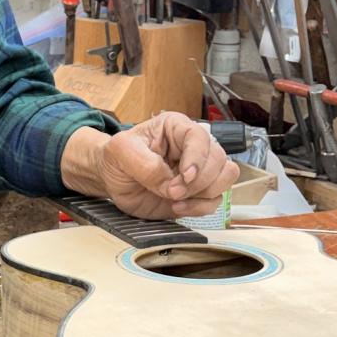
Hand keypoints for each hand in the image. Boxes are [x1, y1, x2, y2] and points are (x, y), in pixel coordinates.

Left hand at [61, 114, 240, 219]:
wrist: (112, 180)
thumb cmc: (117, 158)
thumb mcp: (121, 152)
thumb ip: (145, 164)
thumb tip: (169, 183)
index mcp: (176, 128)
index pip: (200, 138)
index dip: (197, 158)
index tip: (185, 176)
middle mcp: (192, 148)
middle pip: (219, 160)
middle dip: (198, 181)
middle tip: (172, 191)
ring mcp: (197, 171)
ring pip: (225, 179)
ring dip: (203, 194)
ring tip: (176, 199)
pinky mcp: (196, 193)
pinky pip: (214, 201)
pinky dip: (199, 208)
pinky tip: (177, 206)